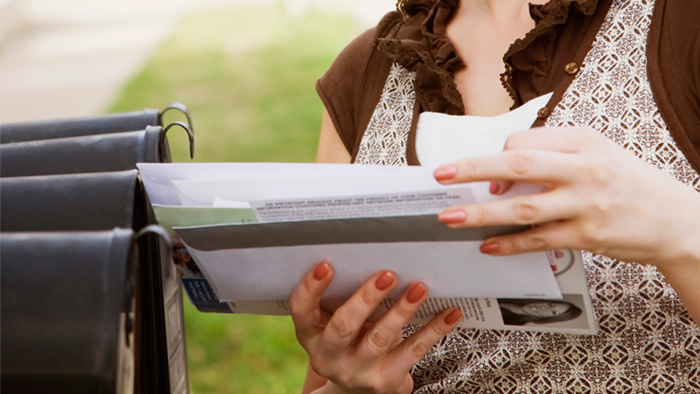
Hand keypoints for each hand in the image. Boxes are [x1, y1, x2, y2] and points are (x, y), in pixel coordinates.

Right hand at [290, 262, 461, 393]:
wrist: (359, 389)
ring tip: (419, 287)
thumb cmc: (350, 339)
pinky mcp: (384, 381)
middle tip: (388, 274)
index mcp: (311, 334)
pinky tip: (450, 313)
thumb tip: (375, 250)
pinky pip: (412, 351)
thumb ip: (344, 296)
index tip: (327, 264)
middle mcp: (328, 355)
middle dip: (366, 298)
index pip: (302, 309)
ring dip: (402, 311)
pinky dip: (434, 330)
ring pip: (380, 339)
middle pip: (343, 326)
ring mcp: (356, 371)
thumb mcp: (335, 321)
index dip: (311, 287)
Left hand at [433, 127, 699, 268]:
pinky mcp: (589, 235)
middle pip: (517, 165)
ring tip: (450, 219)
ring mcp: (586, 203)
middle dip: (471, 170)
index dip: (496, 157)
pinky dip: (509, 243)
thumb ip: (551, 156)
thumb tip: (499, 176)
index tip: (483, 175)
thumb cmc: (627, 183)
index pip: (524, 142)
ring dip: (480, 213)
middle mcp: (584, 168)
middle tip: (439, 176)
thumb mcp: (595, 153)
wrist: (674, 219)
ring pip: (522, 207)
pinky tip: (487, 245)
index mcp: (582, 141)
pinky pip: (539, 239)